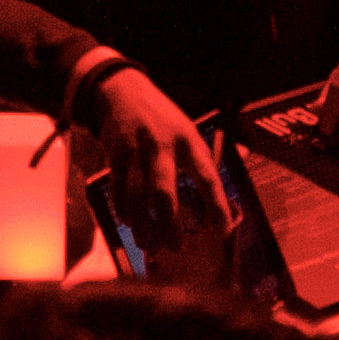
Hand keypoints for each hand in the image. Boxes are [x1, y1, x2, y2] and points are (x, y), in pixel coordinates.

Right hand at [73, 60, 218, 233]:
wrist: (121, 90)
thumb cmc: (162, 120)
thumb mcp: (187, 132)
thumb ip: (202, 164)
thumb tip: (224, 204)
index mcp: (188, 141)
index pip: (207, 176)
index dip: (216, 205)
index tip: (222, 231)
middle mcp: (162, 146)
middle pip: (165, 191)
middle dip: (169, 224)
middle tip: (175, 248)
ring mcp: (136, 150)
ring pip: (137, 195)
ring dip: (142, 224)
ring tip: (148, 245)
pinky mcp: (115, 154)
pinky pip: (118, 188)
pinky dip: (123, 209)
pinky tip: (129, 222)